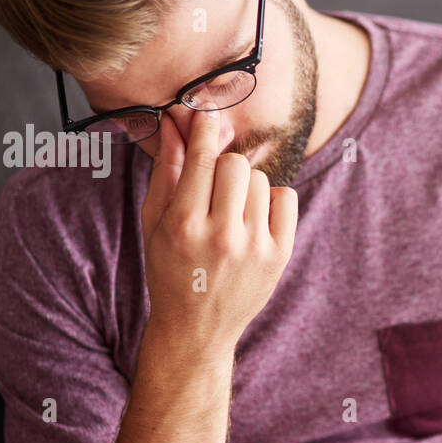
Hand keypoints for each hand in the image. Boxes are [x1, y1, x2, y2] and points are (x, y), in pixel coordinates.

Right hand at [140, 109, 297, 355]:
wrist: (197, 328)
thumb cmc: (169, 270)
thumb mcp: (155, 223)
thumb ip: (166, 171)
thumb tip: (175, 123)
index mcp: (183, 226)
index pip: (200, 160)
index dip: (204, 130)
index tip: (206, 114)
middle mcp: (222, 236)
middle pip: (235, 163)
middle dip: (223, 167)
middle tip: (213, 189)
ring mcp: (255, 248)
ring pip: (260, 179)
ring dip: (245, 187)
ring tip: (231, 213)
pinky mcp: (280, 256)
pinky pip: (286, 197)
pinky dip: (271, 200)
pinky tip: (255, 219)